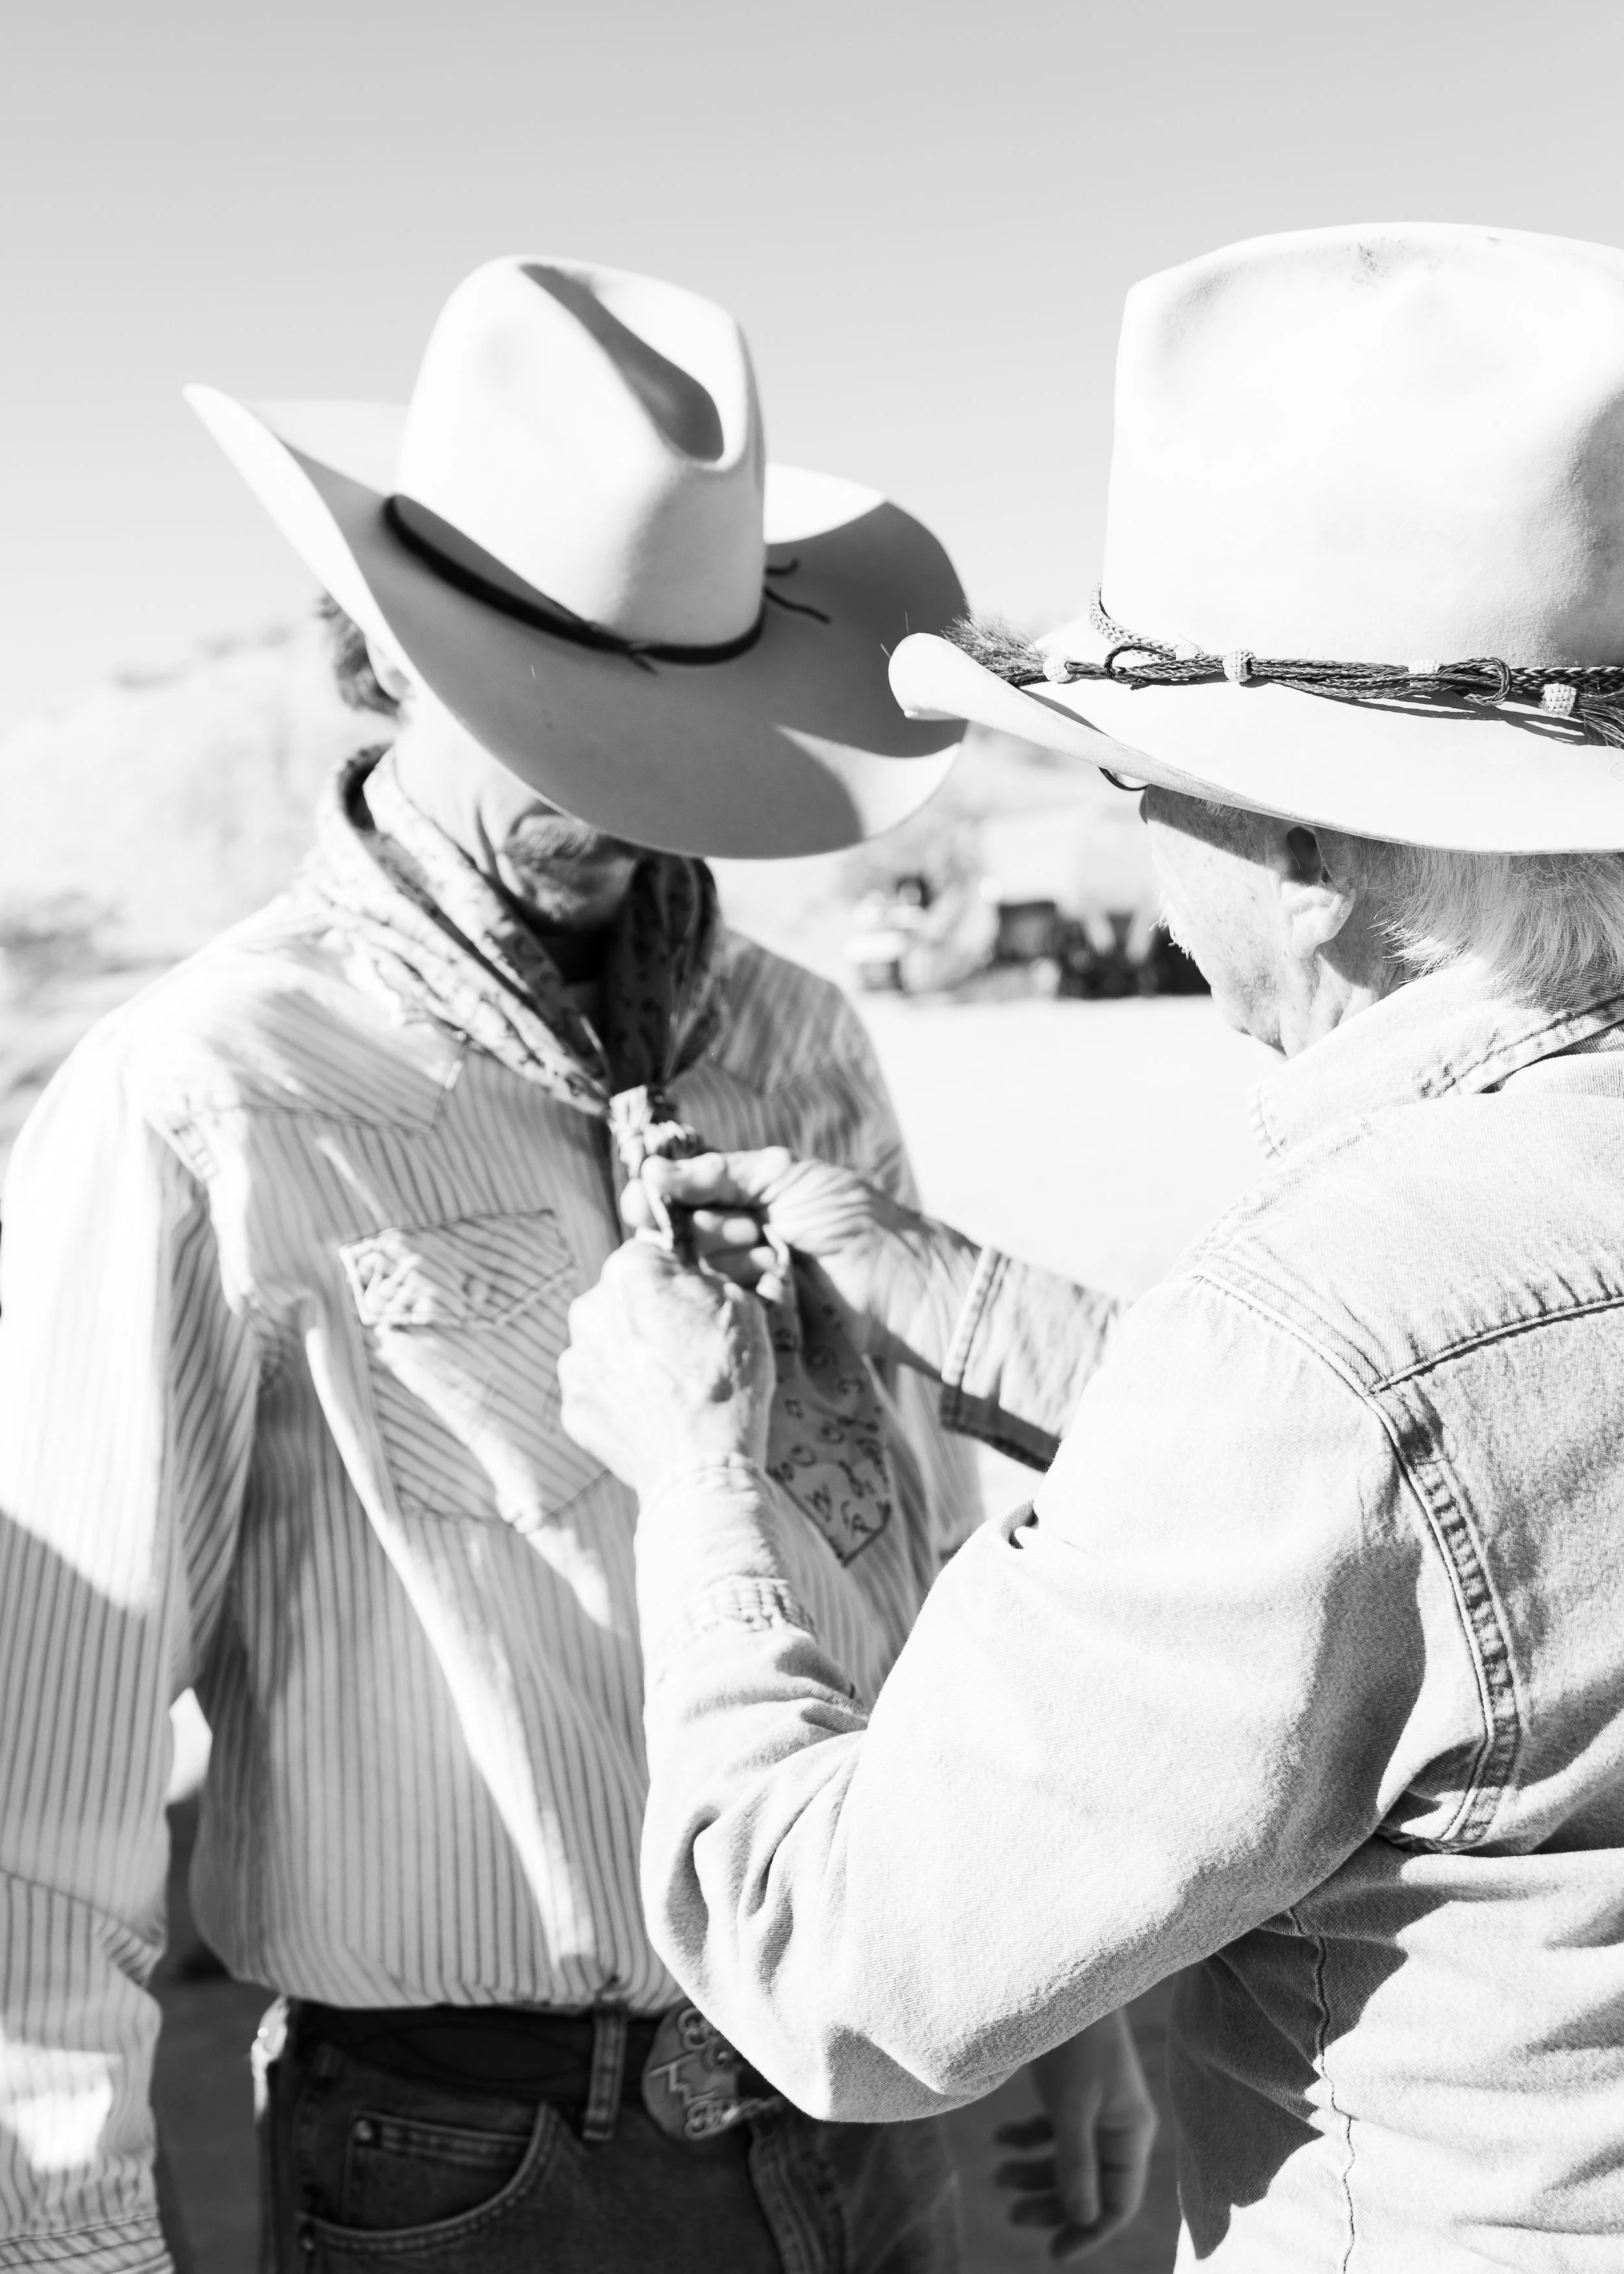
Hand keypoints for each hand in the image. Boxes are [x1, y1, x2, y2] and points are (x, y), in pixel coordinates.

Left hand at [558, 1241, 773, 1500]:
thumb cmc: (728, 1380)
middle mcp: (589, 1310)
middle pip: (619, 1300)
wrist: (701, 1464)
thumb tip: (693, 1282)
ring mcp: (575, 1362)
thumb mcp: (741, 1309)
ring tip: (669, 1386)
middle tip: (685, 1347)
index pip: (647, 1254)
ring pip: (604, 1345)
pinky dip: (619, 1397)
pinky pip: (597, 1390)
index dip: (674, 1276)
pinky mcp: (572, 1407)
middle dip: (646, 1315)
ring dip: (629, 1356)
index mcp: (630, 1274)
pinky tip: (653, 1413)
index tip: (692, 1300)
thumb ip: (707, 1281)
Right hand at [620, 1149, 978, 1376]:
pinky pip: (715, 1307)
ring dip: (731, 1260)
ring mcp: (736, 1284)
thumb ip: (718, 1172)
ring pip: (694, 1271)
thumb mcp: (784, 1176)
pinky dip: (741, 1291)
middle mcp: (728, 1241)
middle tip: (751, 1229)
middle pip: (675, 1236)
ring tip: (776, 1256)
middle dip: (706, 1229)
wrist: (897, 1279)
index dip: (653, 1199)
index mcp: (735, 1199)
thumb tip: (651, 1172)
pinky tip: (774, 1284)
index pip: (673, 1197)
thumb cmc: (850, 1218)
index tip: (645, 1200)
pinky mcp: (748, 1321)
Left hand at [995, 2014, 1157, 2260]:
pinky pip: (1050, 2134)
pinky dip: (1025, 2140)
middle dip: (1050, 2204)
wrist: (1060, 1979)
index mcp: (1130, 2134)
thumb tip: (1081, 2218)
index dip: (1088, 2232)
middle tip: (1011, 2216)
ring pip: (1066, 2163)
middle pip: (1088, 2188)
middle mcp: (1116, 2127)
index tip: (1053, 2253)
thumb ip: (1076, 2161)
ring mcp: (1093, 2110)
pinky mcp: (1070, 2093)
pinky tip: (998, 2138)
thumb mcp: (1073, 2104)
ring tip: (996, 2176)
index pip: (1118, 2203)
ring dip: (1032, 2174)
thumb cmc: (1075, 2040)